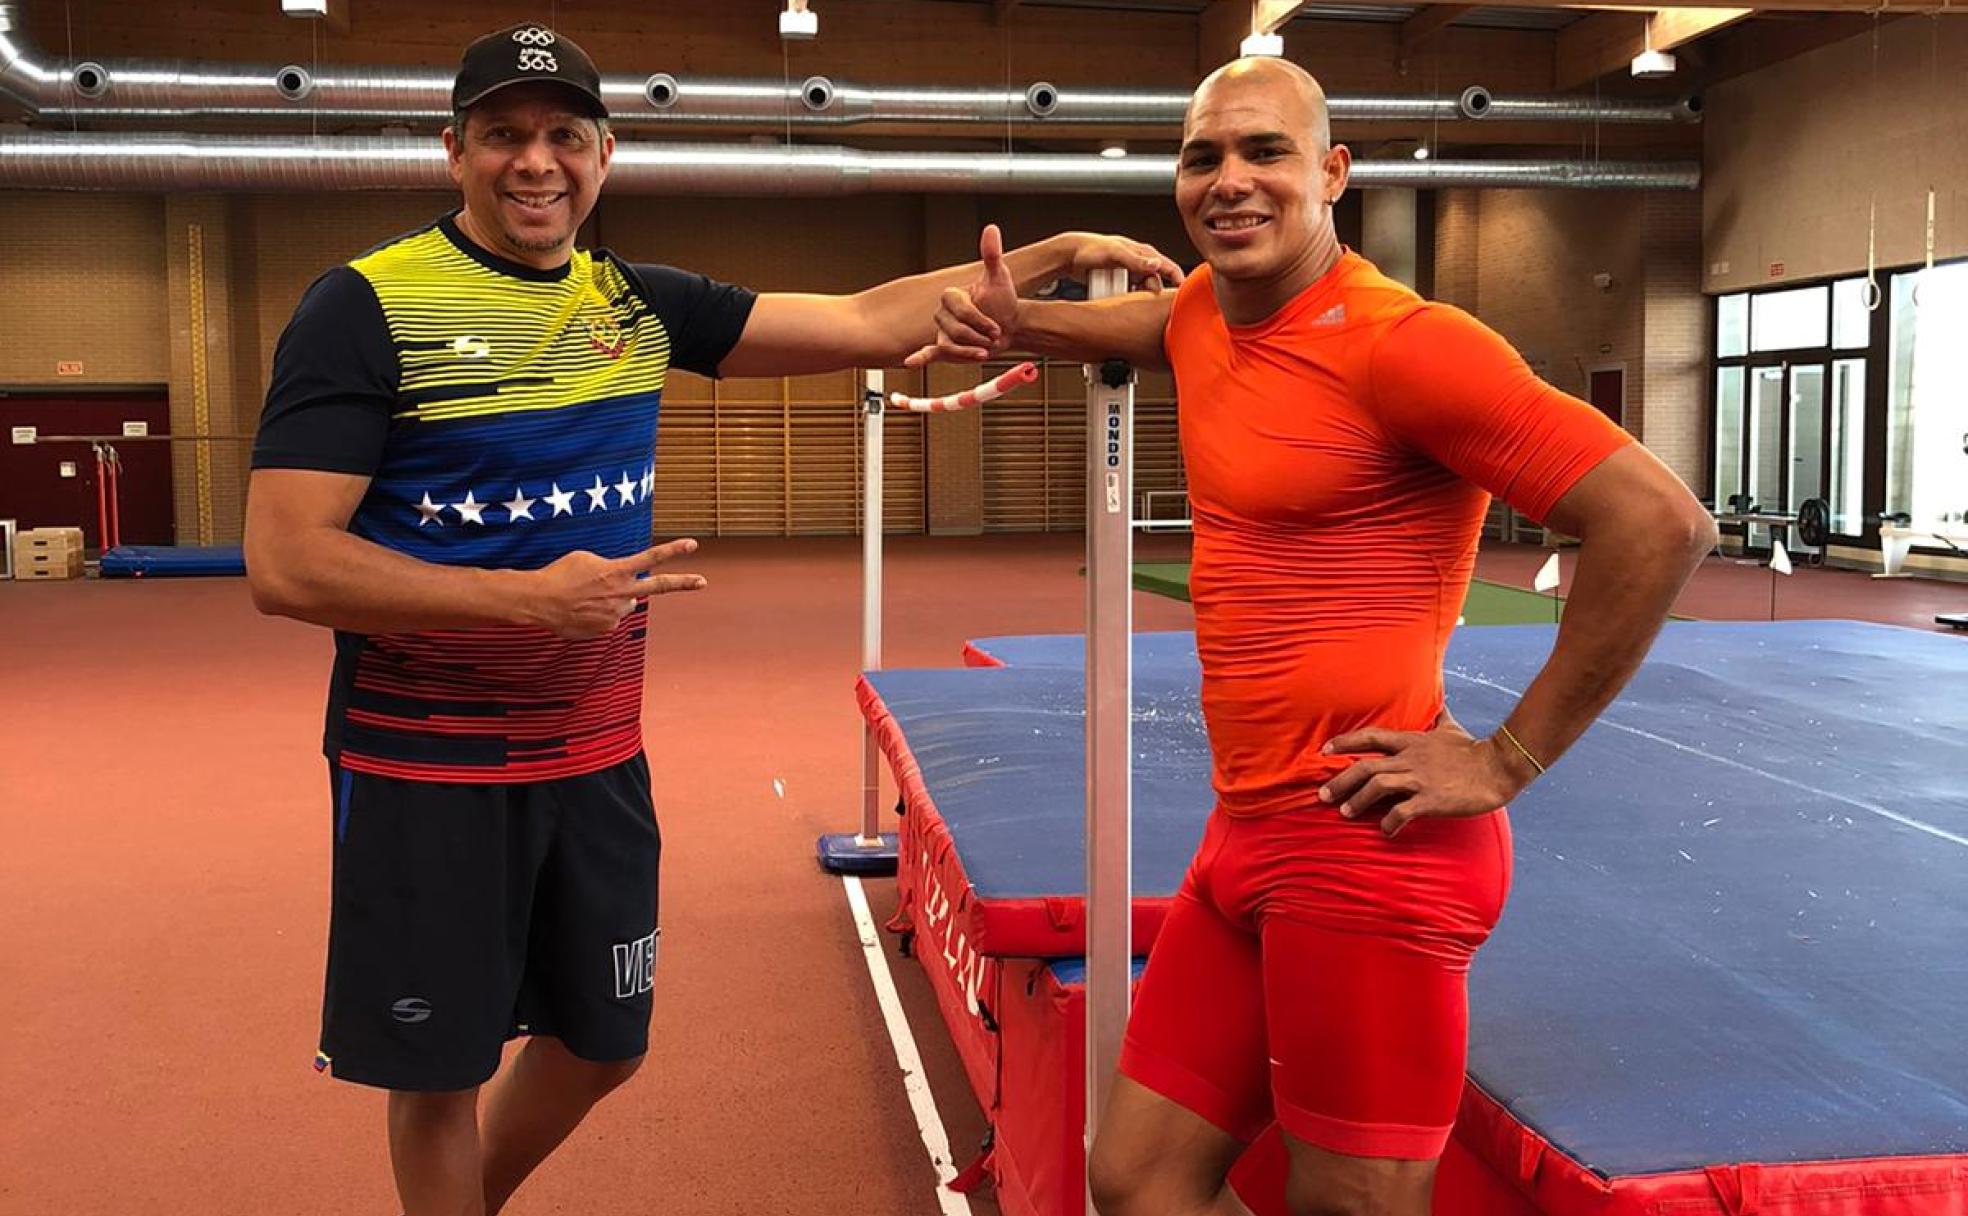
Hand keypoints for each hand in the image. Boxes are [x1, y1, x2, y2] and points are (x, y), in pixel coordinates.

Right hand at [525, 538, 705, 639]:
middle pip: (658, 587)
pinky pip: (610, 619)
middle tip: (703, 582)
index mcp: (618, 571)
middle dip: (683, 583)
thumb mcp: (587, 559)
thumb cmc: (560, 574)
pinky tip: (581, 609)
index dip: (673, 551)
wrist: (541, 601)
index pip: (651, 558)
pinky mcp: (607, 629)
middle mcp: (622, 593)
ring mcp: (616, 613)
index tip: (693, 545)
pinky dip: (599, 614)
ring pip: (625, 604)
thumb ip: (611, 568)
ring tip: (588, 596)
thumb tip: (622, 584)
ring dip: (614, 599)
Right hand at [906, 224, 1019, 367]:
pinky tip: (911, 362)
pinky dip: (919, 359)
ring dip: (970, 351)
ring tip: (984, 349)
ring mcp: (942, 330)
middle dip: (979, 336)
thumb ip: (991, 255)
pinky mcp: (943, 347)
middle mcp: (943, 313)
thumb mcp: (999, 278)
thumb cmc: (1003, 302)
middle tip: (993, 336)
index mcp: (951, 296)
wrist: (1009, 326)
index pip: (963, 312)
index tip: (996, 326)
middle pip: (957, 331)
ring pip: (950, 346)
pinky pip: (929, 354)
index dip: (982, 321)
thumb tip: (990, 229)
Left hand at [1060, 231, 1184, 291]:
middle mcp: (1140, 263)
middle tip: (1142, 305)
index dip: (1179, 282)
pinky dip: (1128, 300)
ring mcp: (1130, 273)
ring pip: (1142, 292)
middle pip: (1155, 285)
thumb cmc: (1091, 249)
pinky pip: (1130, 294)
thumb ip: (1136, 260)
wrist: (1071, 254)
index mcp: (1144, 253)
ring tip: (1126, 301)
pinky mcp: (1121, 281)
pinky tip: (1120, 302)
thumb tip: (1157, 264)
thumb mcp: (1115, 254)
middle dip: (1151, 296)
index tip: (1184, 298)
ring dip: (1138, 300)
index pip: (1169, 268)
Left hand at [1317, 714, 1530, 837]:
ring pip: (1378, 786)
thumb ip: (1437, 717)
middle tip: (1322, 795)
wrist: (1499, 767)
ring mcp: (1420, 778)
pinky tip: (1385, 831)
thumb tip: (1439, 703)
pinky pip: (1402, 811)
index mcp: (1411, 741)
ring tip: (1345, 813)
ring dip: (1358, 800)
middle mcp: (1410, 758)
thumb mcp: (1450, 728)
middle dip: (1340, 780)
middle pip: (1365, 766)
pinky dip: (1389, 822)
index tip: (1324, 751)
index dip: (1345, 742)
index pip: (1370, 737)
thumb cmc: (1473, 749)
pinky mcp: (1432, 799)